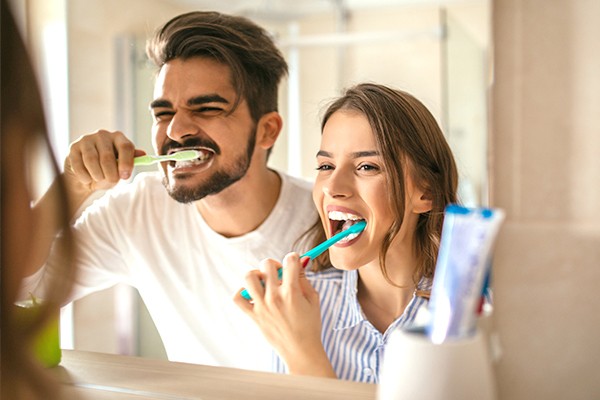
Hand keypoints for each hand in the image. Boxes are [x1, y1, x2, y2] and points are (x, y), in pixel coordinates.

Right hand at [63, 130, 144, 204]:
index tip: (125, 176)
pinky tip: (87, 179)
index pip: (126, 147)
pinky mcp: (73, 147)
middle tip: (111, 181)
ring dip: (97, 175)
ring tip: (99, 179)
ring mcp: (87, 139)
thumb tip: (143, 154)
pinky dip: (84, 176)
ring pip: (92, 160)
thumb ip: (130, 162)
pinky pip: (79, 165)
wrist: (86, 177)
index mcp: (119, 138)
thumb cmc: (107, 171)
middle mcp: (103, 135)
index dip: (126, 162)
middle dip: (110, 174)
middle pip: (108, 156)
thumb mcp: (121, 168)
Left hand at [234, 253, 335, 377]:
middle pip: (267, 264)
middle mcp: (274, 297)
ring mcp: (261, 306)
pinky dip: (242, 291)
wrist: (301, 351)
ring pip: (249, 276)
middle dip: (275, 264)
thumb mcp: (313, 299)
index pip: (289, 260)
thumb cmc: (310, 326)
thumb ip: (305, 279)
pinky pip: (238, 297)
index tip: (294, 262)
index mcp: (292, 292)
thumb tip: (299, 261)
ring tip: (264, 282)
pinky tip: (253, 294)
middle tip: (279, 274)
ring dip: (256, 274)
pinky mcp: (253, 316)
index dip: (293, 257)